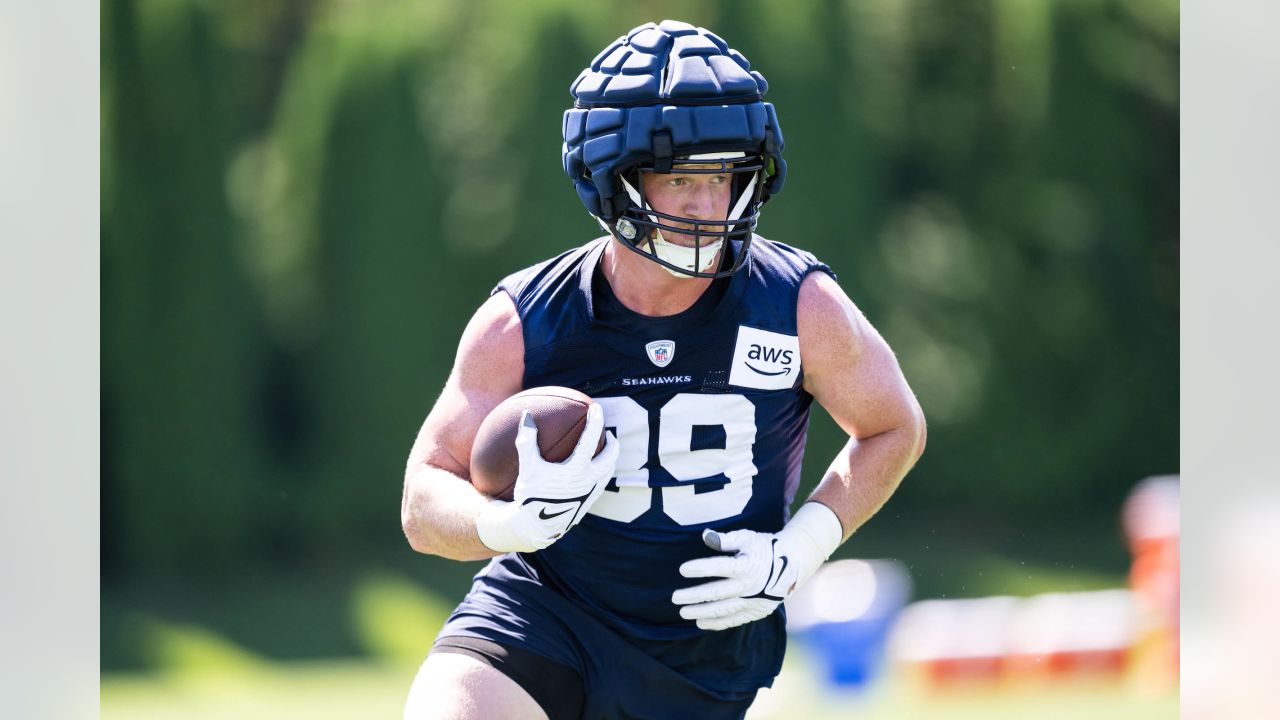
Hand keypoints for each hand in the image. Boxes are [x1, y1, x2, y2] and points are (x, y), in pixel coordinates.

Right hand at [476, 403, 618, 552]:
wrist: (535, 528)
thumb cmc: (530, 496)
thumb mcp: (527, 467)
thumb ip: (527, 440)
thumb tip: (527, 415)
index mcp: (576, 470)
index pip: (590, 440)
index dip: (595, 422)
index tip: (596, 408)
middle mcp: (588, 482)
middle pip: (610, 458)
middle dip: (612, 444)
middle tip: (609, 433)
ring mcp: (590, 494)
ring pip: (608, 473)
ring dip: (610, 460)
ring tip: (605, 451)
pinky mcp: (587, 504)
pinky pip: (600, 485)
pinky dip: (601, 474)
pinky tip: (591, 472)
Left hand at [672, 503, 843, 630]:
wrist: (792, 566)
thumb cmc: (765, 548)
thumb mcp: (747, 538)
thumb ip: (726, 539)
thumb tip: (706, 536)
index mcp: (746, 565)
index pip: (719, 567)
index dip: (700, 568)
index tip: (682, 569)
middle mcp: (749, 586)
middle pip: (716, 592)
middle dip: (694, 596)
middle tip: (675, 597)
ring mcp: (752, 601)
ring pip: (722, 610)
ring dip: (701, 612)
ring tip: (683, 612)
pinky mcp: (755, 611)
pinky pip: (733, 620)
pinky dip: (716, 623)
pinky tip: (700, 623)